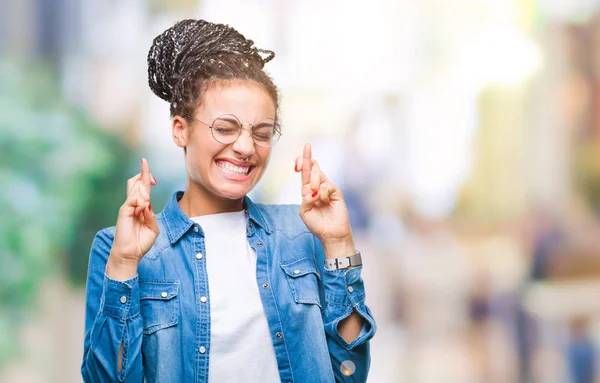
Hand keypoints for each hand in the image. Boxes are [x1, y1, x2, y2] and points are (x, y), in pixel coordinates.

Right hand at [108, 158, 158, 276]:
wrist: (130, 254)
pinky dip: (139, 200)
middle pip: (136, 182)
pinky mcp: (123, 212)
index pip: (143, 188)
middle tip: (148, 170)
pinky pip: (132, 200)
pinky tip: (143, 206)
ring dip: (144, 188)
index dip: (147, 178)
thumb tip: (148, 204)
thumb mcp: (153, 229)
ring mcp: (128, 207)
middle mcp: (134, 205)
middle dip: (144, 174)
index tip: (154, 177)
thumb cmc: (141, 242)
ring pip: (134, 188)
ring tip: (147, 198)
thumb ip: (152, 216)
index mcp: (142, 207)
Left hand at [296, 144, 354, 253]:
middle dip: (306, 163)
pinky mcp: (336, 192)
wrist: (330, 234)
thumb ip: (305, 199)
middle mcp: (318, 186)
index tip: (297, 161)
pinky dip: (322, 193)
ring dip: (313, 183)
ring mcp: (327, 188)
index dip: (301, 161)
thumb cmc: (317, 224)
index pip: (304, 171)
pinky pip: (326, 186)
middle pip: (312, 166)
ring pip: (318, 174)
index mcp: (308, 190)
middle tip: (304, 175)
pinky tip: (325, 201)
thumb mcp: (304, 212)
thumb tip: (312, 190)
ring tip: (316, 196)